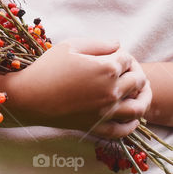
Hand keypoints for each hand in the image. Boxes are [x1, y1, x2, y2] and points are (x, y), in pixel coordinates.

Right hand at [1, 37, 151, 139]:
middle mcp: (111, 91)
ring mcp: (106, 112)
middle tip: (128, 70)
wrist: (29, 97)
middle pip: (138, 80)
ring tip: (140, 93)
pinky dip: (132, 124)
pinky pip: (123, 130)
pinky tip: (131, 117)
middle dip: (136, 72)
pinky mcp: (97, 127)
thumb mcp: (71, 46)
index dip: (123, 54)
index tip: (115, 55)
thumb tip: (118, 45)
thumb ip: (99, 43)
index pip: (127, 58)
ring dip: (144, 98)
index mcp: (107, 68)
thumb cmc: (47, 68)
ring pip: (138, 107)